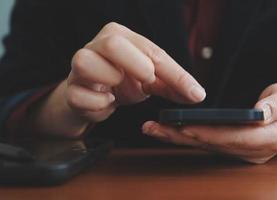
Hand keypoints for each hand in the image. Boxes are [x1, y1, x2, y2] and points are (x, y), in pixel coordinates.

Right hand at [31, 22, 204, 136]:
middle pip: (112, 43)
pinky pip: (80, 96)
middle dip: (135, 64)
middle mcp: (97, 45)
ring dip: (109, 81)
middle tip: (147, 80)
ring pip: (85, 63)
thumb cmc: (122, 81)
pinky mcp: (70, 89)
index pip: (151, 51)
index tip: (194, 93)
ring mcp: (79, 66)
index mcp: (121, 36)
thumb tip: (198, 94)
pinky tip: (106, 103)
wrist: (93, 97)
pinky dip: (99, 105)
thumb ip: (174, 84)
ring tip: (117, 92)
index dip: (175, 73)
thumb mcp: (151, 79)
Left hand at [142, 83, 276, 163]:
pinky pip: (208, 145)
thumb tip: (260, 112)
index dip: (210, 134)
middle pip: (215, 146)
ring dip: (179, 139)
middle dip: (184, 137)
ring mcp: (243, 154)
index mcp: (271, 139)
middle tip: (156, 127)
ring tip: (154, 128)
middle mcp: (255, 152)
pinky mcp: (234, 150)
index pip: (236, 138)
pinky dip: (187, 138)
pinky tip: (169, 131)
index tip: (185, 127)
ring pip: (207, 147)